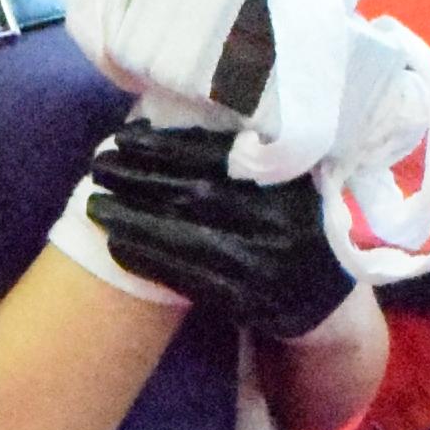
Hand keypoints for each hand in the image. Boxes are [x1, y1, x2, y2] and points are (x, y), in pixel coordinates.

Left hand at [73, 120, 359, 338]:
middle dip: (139, 178)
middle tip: (99, 165)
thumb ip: (250, 156)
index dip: (166, 146)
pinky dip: (148, 261)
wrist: (334, 303)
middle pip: (194, 194)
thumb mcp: (294, 181)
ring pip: (184, 238)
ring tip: (95, 205)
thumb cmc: (303, 226)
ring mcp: (265, 267)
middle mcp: (280, 222)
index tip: (125, 136)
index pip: (218, 156)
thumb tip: (171, 125)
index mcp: (291, 179)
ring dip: (132, 220)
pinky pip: (188, 280)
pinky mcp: (249, 305)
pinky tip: (117, 246)